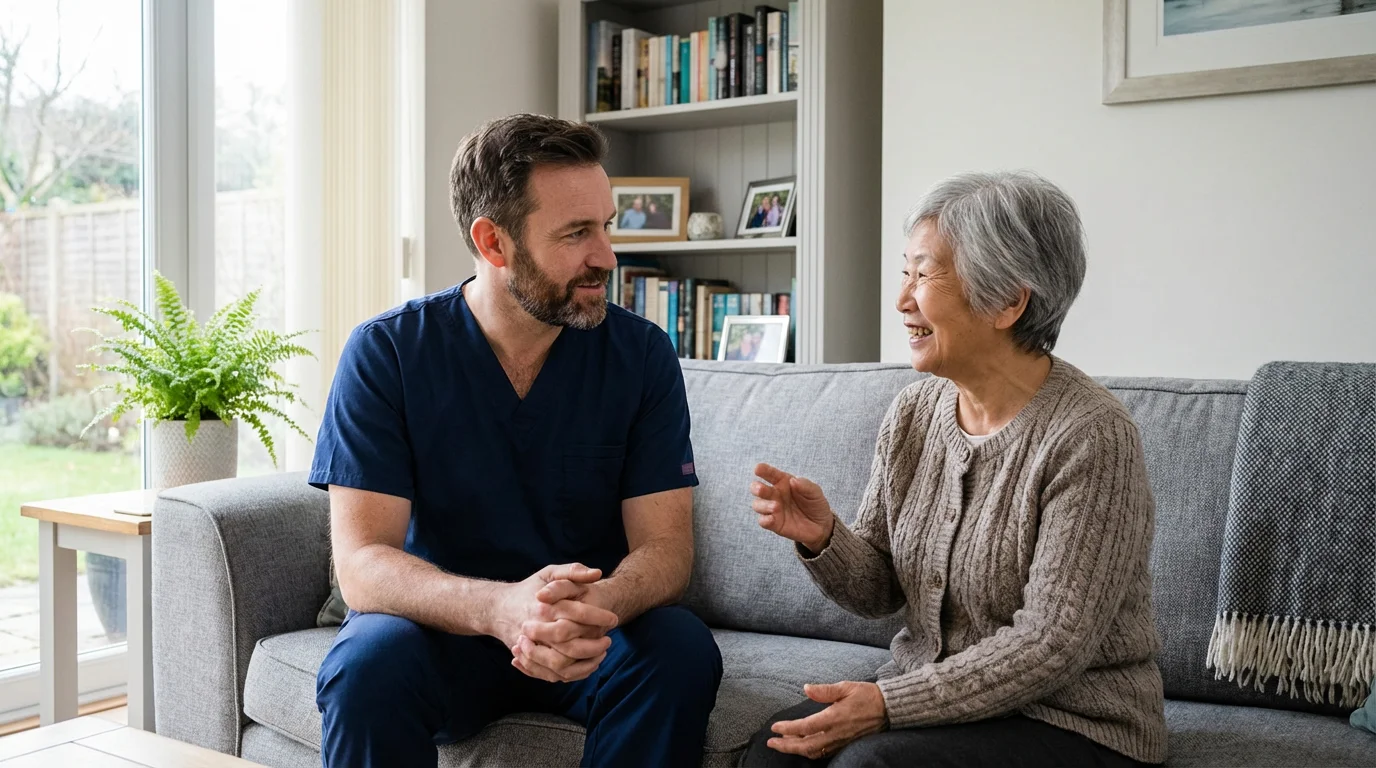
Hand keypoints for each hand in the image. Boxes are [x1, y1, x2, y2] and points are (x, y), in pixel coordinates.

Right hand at [494, 564, 617, 682]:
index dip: (598, 617)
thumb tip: (596, 574)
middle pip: (568, 644)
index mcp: (543, 606)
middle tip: (609, 639)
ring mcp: (530, 647)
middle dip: (593, 645)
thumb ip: (572, 570)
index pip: (575, 613)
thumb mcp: (549, 572)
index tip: (614, 619)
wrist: (500, 609)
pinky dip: (573, 673)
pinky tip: (589, 664)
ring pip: (560, 664)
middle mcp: (535, 628)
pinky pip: (552, 675)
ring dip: (585, 662)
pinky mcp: (529, 660)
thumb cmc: (530, 588)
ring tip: (601, 653)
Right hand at [751, 463, 834, 552]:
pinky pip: (763, 521)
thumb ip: (805, 485)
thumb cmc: (815, 504)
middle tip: (761, 489)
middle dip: (756, 487)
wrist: (821, 525)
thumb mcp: (815, 492)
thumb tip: (793, 481)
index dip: (763, 470)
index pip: (770, 474)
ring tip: (776, 506)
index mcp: (783, 482)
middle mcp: (774, 494)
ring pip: (757, 505)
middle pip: (757, 488)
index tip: (758, 468)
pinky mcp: (774, 524)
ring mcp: (772, 509)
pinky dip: (764, 520)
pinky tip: (771, 519)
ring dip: (763, 505)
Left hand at [768, 682, 887, 759]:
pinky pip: (824, 753)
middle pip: (806, 746)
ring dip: (797, 750)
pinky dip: (810, 752)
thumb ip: (824, 691)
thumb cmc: (867, 695)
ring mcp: (841, 741)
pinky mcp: (845, 745)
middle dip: (786, 746)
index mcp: (834, 717)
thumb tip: (806, 688)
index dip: (788, 729)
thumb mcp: (846, 687)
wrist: (889, 709)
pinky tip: (803, 747)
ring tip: (784, 744)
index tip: (775, 728)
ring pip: (814, 752)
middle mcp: (836, 733)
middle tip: (771, 743)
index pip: (805, 727)